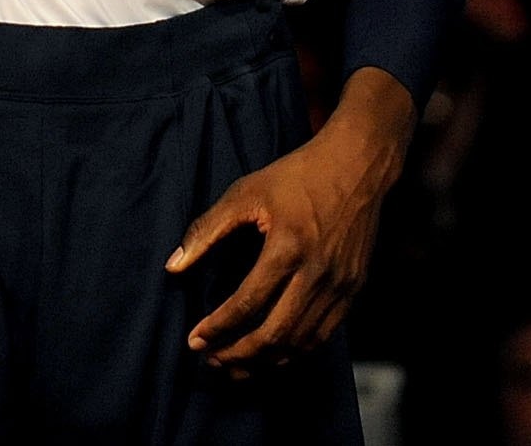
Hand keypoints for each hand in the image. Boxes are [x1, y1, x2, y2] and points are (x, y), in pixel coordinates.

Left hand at [167, 68, 413, 375]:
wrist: (358, 164)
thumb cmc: (297, 175)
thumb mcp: (246, 192)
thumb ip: (206, 230)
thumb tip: (172, 266)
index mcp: (288, 247)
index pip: (247, 303)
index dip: (218, 328)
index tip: (194, 341)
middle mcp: (317, 272)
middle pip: (275, 334)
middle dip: (238, 355)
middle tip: (211, 361)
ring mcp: (341, 285)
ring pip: (300, 343)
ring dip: (265, 361)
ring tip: (235, 366)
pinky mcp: (354, 289)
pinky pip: (323, 335)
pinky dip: (295, 352)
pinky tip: (272, 354)